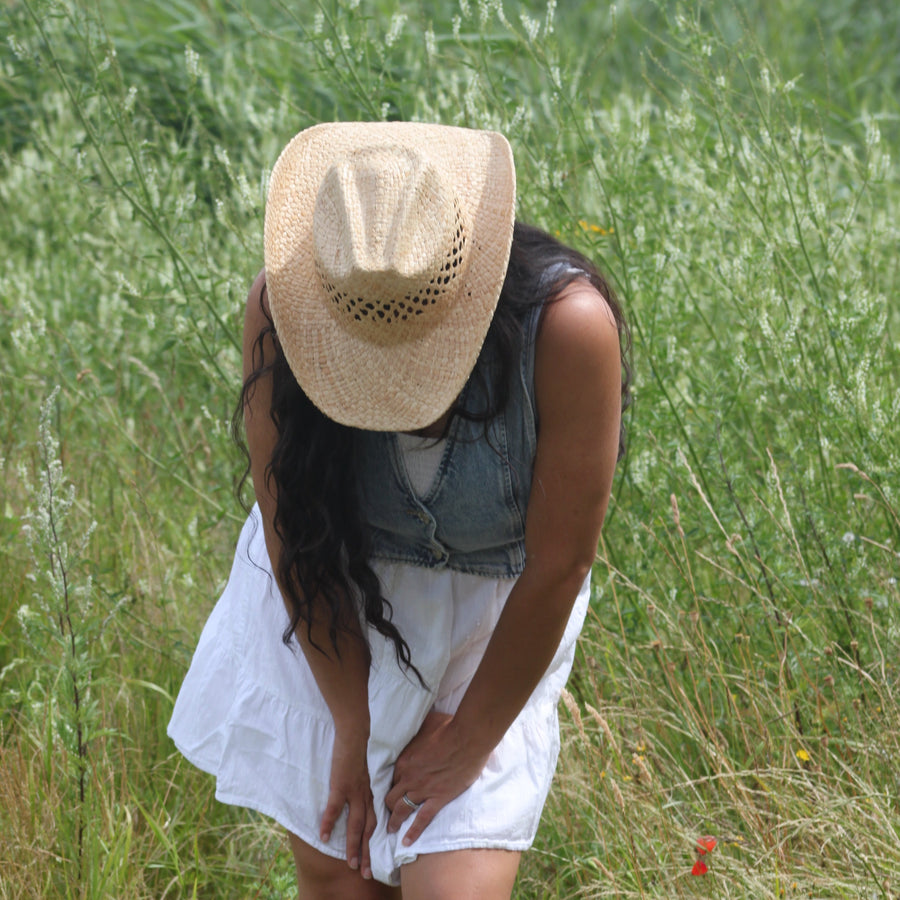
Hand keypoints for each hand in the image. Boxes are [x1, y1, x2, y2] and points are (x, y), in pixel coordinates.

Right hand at [321, 724, 376, 879]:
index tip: (372, 861)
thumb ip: (359, 791)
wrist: (353, 736)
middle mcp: (364, 796)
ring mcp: (353, 792)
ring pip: (355, 825)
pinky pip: (335, 808)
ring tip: (350, 863)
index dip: (373, 843)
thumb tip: (354, 803)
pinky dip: (330, 824)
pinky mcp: (341, 785)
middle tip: (365, 873)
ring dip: (353, 846)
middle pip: (368, 830)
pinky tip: (324, 836)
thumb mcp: (360, 776)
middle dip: (367, 853)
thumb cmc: (354, 754)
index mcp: (368, 795)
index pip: (373, 824)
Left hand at [384, 710, 489, 845]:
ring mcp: (423, 789)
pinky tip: (406, 842)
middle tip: (385, 811)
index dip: (389, 784)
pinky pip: (422, 819)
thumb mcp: (426, 722)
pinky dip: (413, 832)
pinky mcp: (438, 798)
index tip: (389, 789)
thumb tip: (414, 720)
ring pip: (401, 809)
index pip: (390, 776)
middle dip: (386, 805)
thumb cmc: (448, 727)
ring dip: (393, 820)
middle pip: (390, 795)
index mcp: (404, 759)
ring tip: (389, 830)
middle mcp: (409, 777)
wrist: (467, 738)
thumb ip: (417, 727)